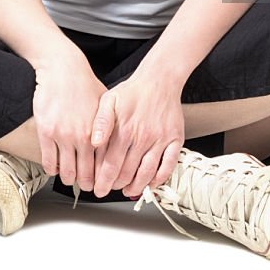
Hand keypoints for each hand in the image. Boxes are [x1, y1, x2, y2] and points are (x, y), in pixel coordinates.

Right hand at [32, 55, 106, 192]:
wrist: (62, 68)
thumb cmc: (84, 83)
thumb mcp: (106, 104)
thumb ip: (110, 126)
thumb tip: (117, 143)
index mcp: (99, 131)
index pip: (103, 166)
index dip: (102, 178)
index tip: (101, 183)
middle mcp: (82, 136)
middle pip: (85, 174)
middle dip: (86, 184)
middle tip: (86, 185)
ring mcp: (63, 136)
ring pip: (66, 172)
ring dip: (68, 178)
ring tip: (69, 177)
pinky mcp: (46, 132)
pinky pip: (48, 162)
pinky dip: (51, 169)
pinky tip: (54, 167)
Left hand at [90, 73, 184, 197]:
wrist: (160, 79)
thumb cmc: (132, 91)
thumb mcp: (109, 100)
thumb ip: (100, 121)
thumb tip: (94, 142)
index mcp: (124, 129)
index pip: (110, 164)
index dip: (103, 181)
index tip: (98, 189)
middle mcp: (143, 137)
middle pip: (128, 172)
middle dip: (116, 186)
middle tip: (110, 190)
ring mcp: (160, 139)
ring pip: (147, 173)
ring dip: (136, 186)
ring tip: (127, 190)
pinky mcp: (175, 139)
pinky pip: (169, 166)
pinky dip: (160, 179)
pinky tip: (151, 183)